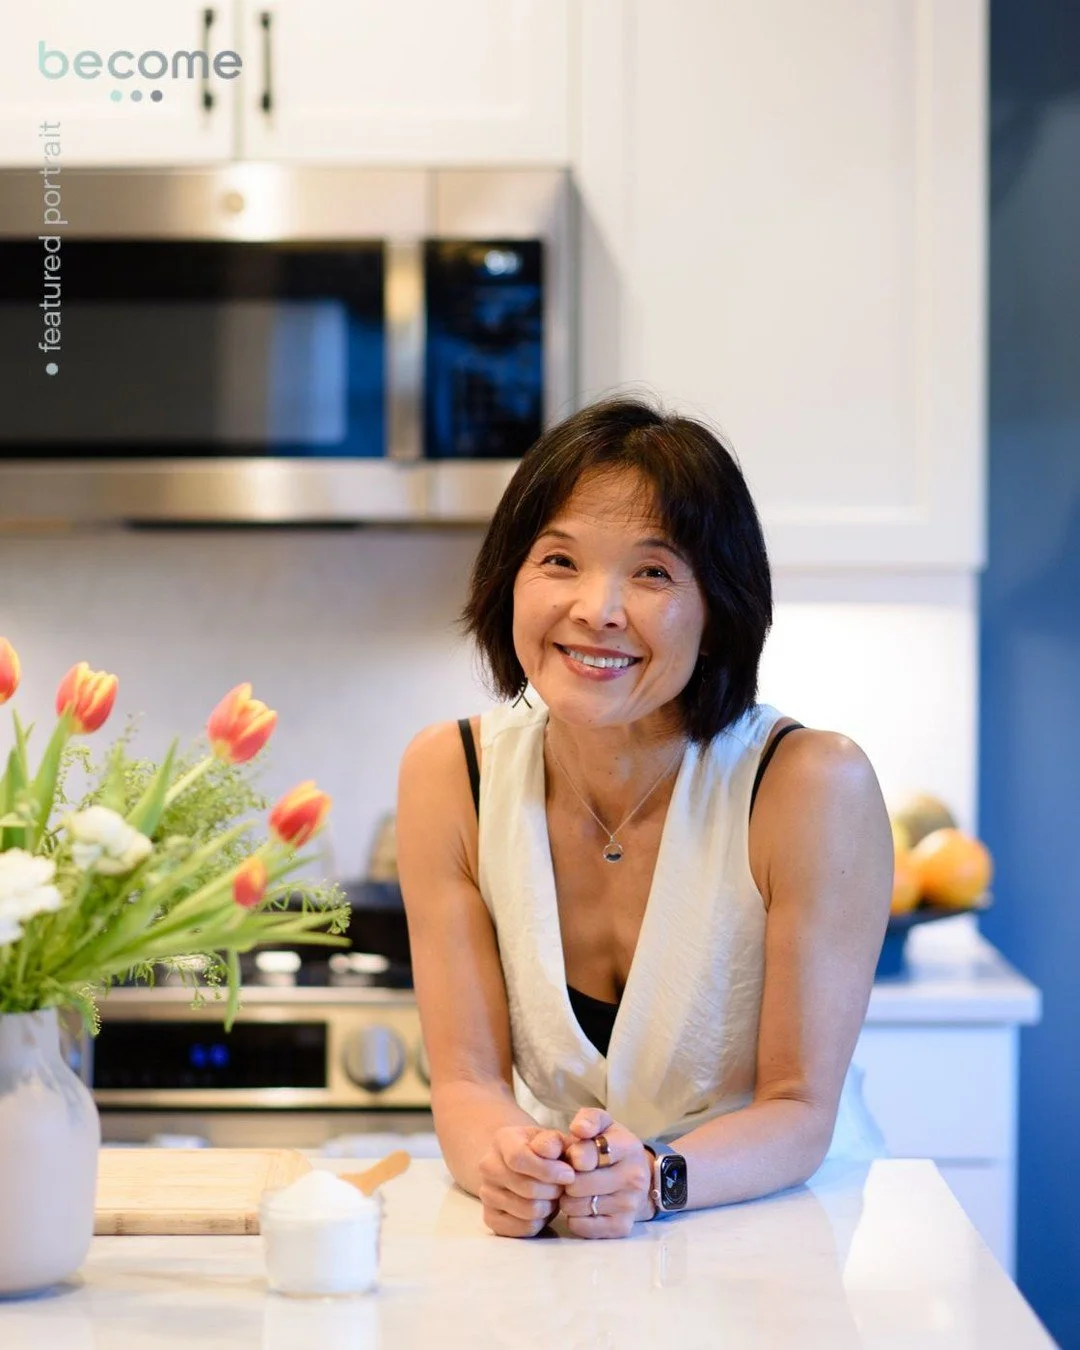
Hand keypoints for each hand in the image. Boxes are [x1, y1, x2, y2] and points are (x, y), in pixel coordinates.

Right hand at [477, 1125, 575, 1237]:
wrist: (521, 1163)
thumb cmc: (543, 1150)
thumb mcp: (552, 1137)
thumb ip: (554, 1142)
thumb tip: (550, 1153)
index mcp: (502, 1141)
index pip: (519, 1158)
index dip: (547, 1170)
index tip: (569, 1175)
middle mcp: (488, 1167)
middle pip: (527, 1188)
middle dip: (554, 1190)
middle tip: (563, 1186)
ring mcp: (486, 1194)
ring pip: (527, 1211)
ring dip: (549, 1206)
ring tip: (552, 1196)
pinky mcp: (491, 1218)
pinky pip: (523, 1229)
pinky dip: (540, 1222)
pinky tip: (542, 1208)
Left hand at [558, 1108, 655, 1237]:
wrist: (638, 1177)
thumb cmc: (612, 1147)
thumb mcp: (604, 1125)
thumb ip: (589, 1119)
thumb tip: (578, 1129)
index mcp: (628, 1147)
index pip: (587, 1155)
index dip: (571, 1156)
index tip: (573, 1156)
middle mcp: (634, 1177)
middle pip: (577, 1185)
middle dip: (567, 1179)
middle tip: (570, 1175)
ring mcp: (629, 1205)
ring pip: (576, 1207)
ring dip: (568, 1199)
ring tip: (575, 1190)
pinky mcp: (621, 1227)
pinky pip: (581, 1227)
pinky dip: (574, 1218)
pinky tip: (582, 1207)